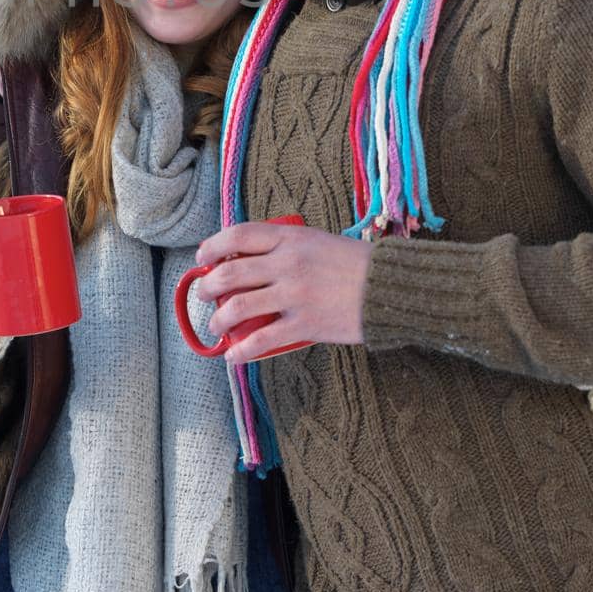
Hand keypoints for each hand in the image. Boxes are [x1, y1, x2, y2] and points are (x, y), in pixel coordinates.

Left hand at [195, 220, 370, 359]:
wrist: (391, 287)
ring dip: (218, 321)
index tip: (202, 258)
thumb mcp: (316, 240)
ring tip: (216, 327)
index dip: (212, 246)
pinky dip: (241, 351)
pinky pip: (261, 341)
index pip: (238, 235)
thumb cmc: (354, 263)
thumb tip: (248, 261)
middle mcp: (286, 263)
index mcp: (289, 238)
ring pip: (237, 308)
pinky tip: (234, 356)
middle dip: (207, 287)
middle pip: (229, 273)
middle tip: (203, 296)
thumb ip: (285, 248)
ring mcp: (294, 295)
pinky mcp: (305, 325)